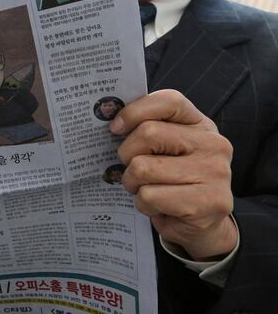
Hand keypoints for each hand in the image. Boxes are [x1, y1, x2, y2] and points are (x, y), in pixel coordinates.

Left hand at [111, 89, 236, 260]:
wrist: (203, 225)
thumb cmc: (173, 181)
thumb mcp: (164, 150)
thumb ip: (146, 130)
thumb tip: (111, 121)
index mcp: (200, 125)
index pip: (168, 101)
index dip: (134, 111)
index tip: (115, 128)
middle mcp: (214, 144)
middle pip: (148, 133)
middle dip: (126, 155)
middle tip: (132, 170)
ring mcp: (215, 173)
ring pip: (143, 168)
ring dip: (133, 183)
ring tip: (146, 189)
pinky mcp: (208, 202)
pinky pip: (150, 196)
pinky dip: (143, 204)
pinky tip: (158, 207)